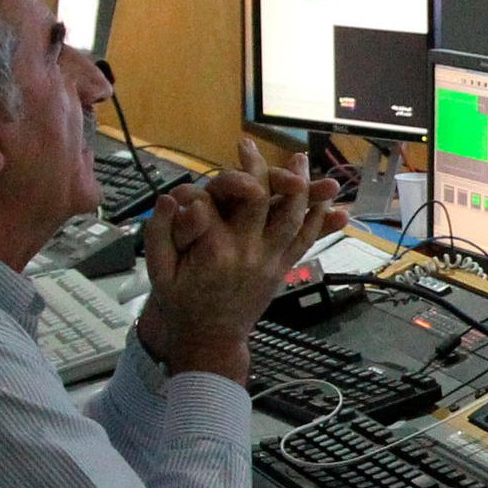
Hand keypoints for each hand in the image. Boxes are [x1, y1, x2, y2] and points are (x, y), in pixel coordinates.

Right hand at [133, 141, 344, 385]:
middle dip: (257, 168)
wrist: (211, 340)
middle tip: (247, 146)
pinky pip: (306, 238)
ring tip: (298, 158)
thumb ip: (160, 233)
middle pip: (261, 198)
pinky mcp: (284, 267)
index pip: (211, 201)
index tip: (190, 189)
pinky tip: (327, 198)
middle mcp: (248, 251)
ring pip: (293, 214)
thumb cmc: (182, 305)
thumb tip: (171, 199)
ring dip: (299, 184)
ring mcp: (270, 259)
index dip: (200, 189)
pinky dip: (318, 217)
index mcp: (214, 250)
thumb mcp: (159, 273)